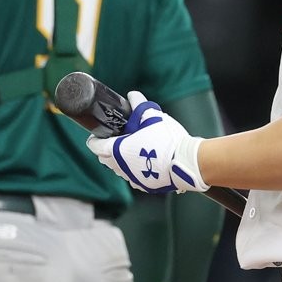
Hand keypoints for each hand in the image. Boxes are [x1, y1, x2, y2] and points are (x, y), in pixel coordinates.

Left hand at [87, 92, 208, 193]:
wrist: (187, 162)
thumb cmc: (168, 139)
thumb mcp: (153, 116)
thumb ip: (139, 104)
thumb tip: (132, 95)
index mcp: (118, 150)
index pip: (95, 146)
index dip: (94, 138)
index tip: (98, 133)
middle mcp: (121, 167)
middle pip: (105, 159)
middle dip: (106, 150)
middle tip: (116, 139)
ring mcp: (133, 178)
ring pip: (119, 169)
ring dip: (121, 160)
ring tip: (134, 148)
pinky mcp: (145, 186)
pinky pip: (134, 176)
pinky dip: (135, 168)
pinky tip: (146, 160)